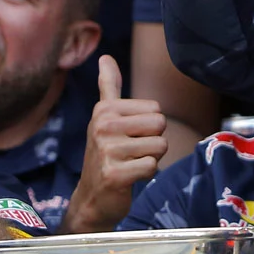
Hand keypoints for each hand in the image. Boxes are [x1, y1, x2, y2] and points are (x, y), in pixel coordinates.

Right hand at [63, 56, 165, 233]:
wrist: (93, 197)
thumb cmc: (106, 153)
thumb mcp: (105, 117)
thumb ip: (109, 87)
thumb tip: (106, 57)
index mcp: (104, 110)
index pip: (156, 110)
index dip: (149, 127)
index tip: (128, 137)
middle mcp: (102, 126)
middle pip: (160, 125)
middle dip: (153, 142)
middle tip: (131, 153)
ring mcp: (107, 150)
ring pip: (160, 147)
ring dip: (150, 159)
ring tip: (129, 164)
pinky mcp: (114, 174)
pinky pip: (152, 167)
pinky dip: (145, 175)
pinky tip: (128, 178)